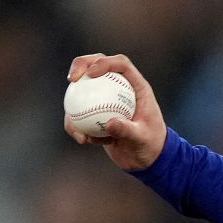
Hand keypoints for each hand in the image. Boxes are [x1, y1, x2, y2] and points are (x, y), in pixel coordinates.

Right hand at [65, 53, 166, 170]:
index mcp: (137, 88)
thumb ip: (128, 130)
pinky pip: (79, 114)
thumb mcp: (142, 139)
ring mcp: (105, 100)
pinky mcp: (95, 114)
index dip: (104, 62)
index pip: (121, 65)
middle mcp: (120, 89)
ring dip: (73, 104)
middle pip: (98, 66)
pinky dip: (77, 126)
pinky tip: (82, 140)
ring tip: (75, 126)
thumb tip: (109, 123)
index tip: (91, 73)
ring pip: (83, 90)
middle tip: (71, 79)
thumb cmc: (150, 145)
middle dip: (81, 65)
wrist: (145, 159)